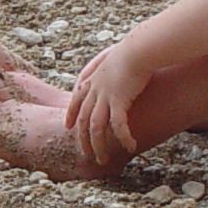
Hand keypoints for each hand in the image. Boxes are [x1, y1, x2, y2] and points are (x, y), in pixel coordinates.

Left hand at [65, 41, 151, 167]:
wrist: (139, 47)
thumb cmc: (133, 49)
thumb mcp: (116, 56)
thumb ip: (110, 64)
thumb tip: (115, 69)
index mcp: (93, 79)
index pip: (76, 100)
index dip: (70, 114)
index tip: (67, 127)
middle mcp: (95, 89)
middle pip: (83, 119)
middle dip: (83, 139)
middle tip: (86, 154)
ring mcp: (105, 95)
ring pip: (95, 127)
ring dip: (98, 146)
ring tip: (102, 160)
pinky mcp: (119, 100)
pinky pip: (118, 125)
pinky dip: (123, 137)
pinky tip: (130, 146)